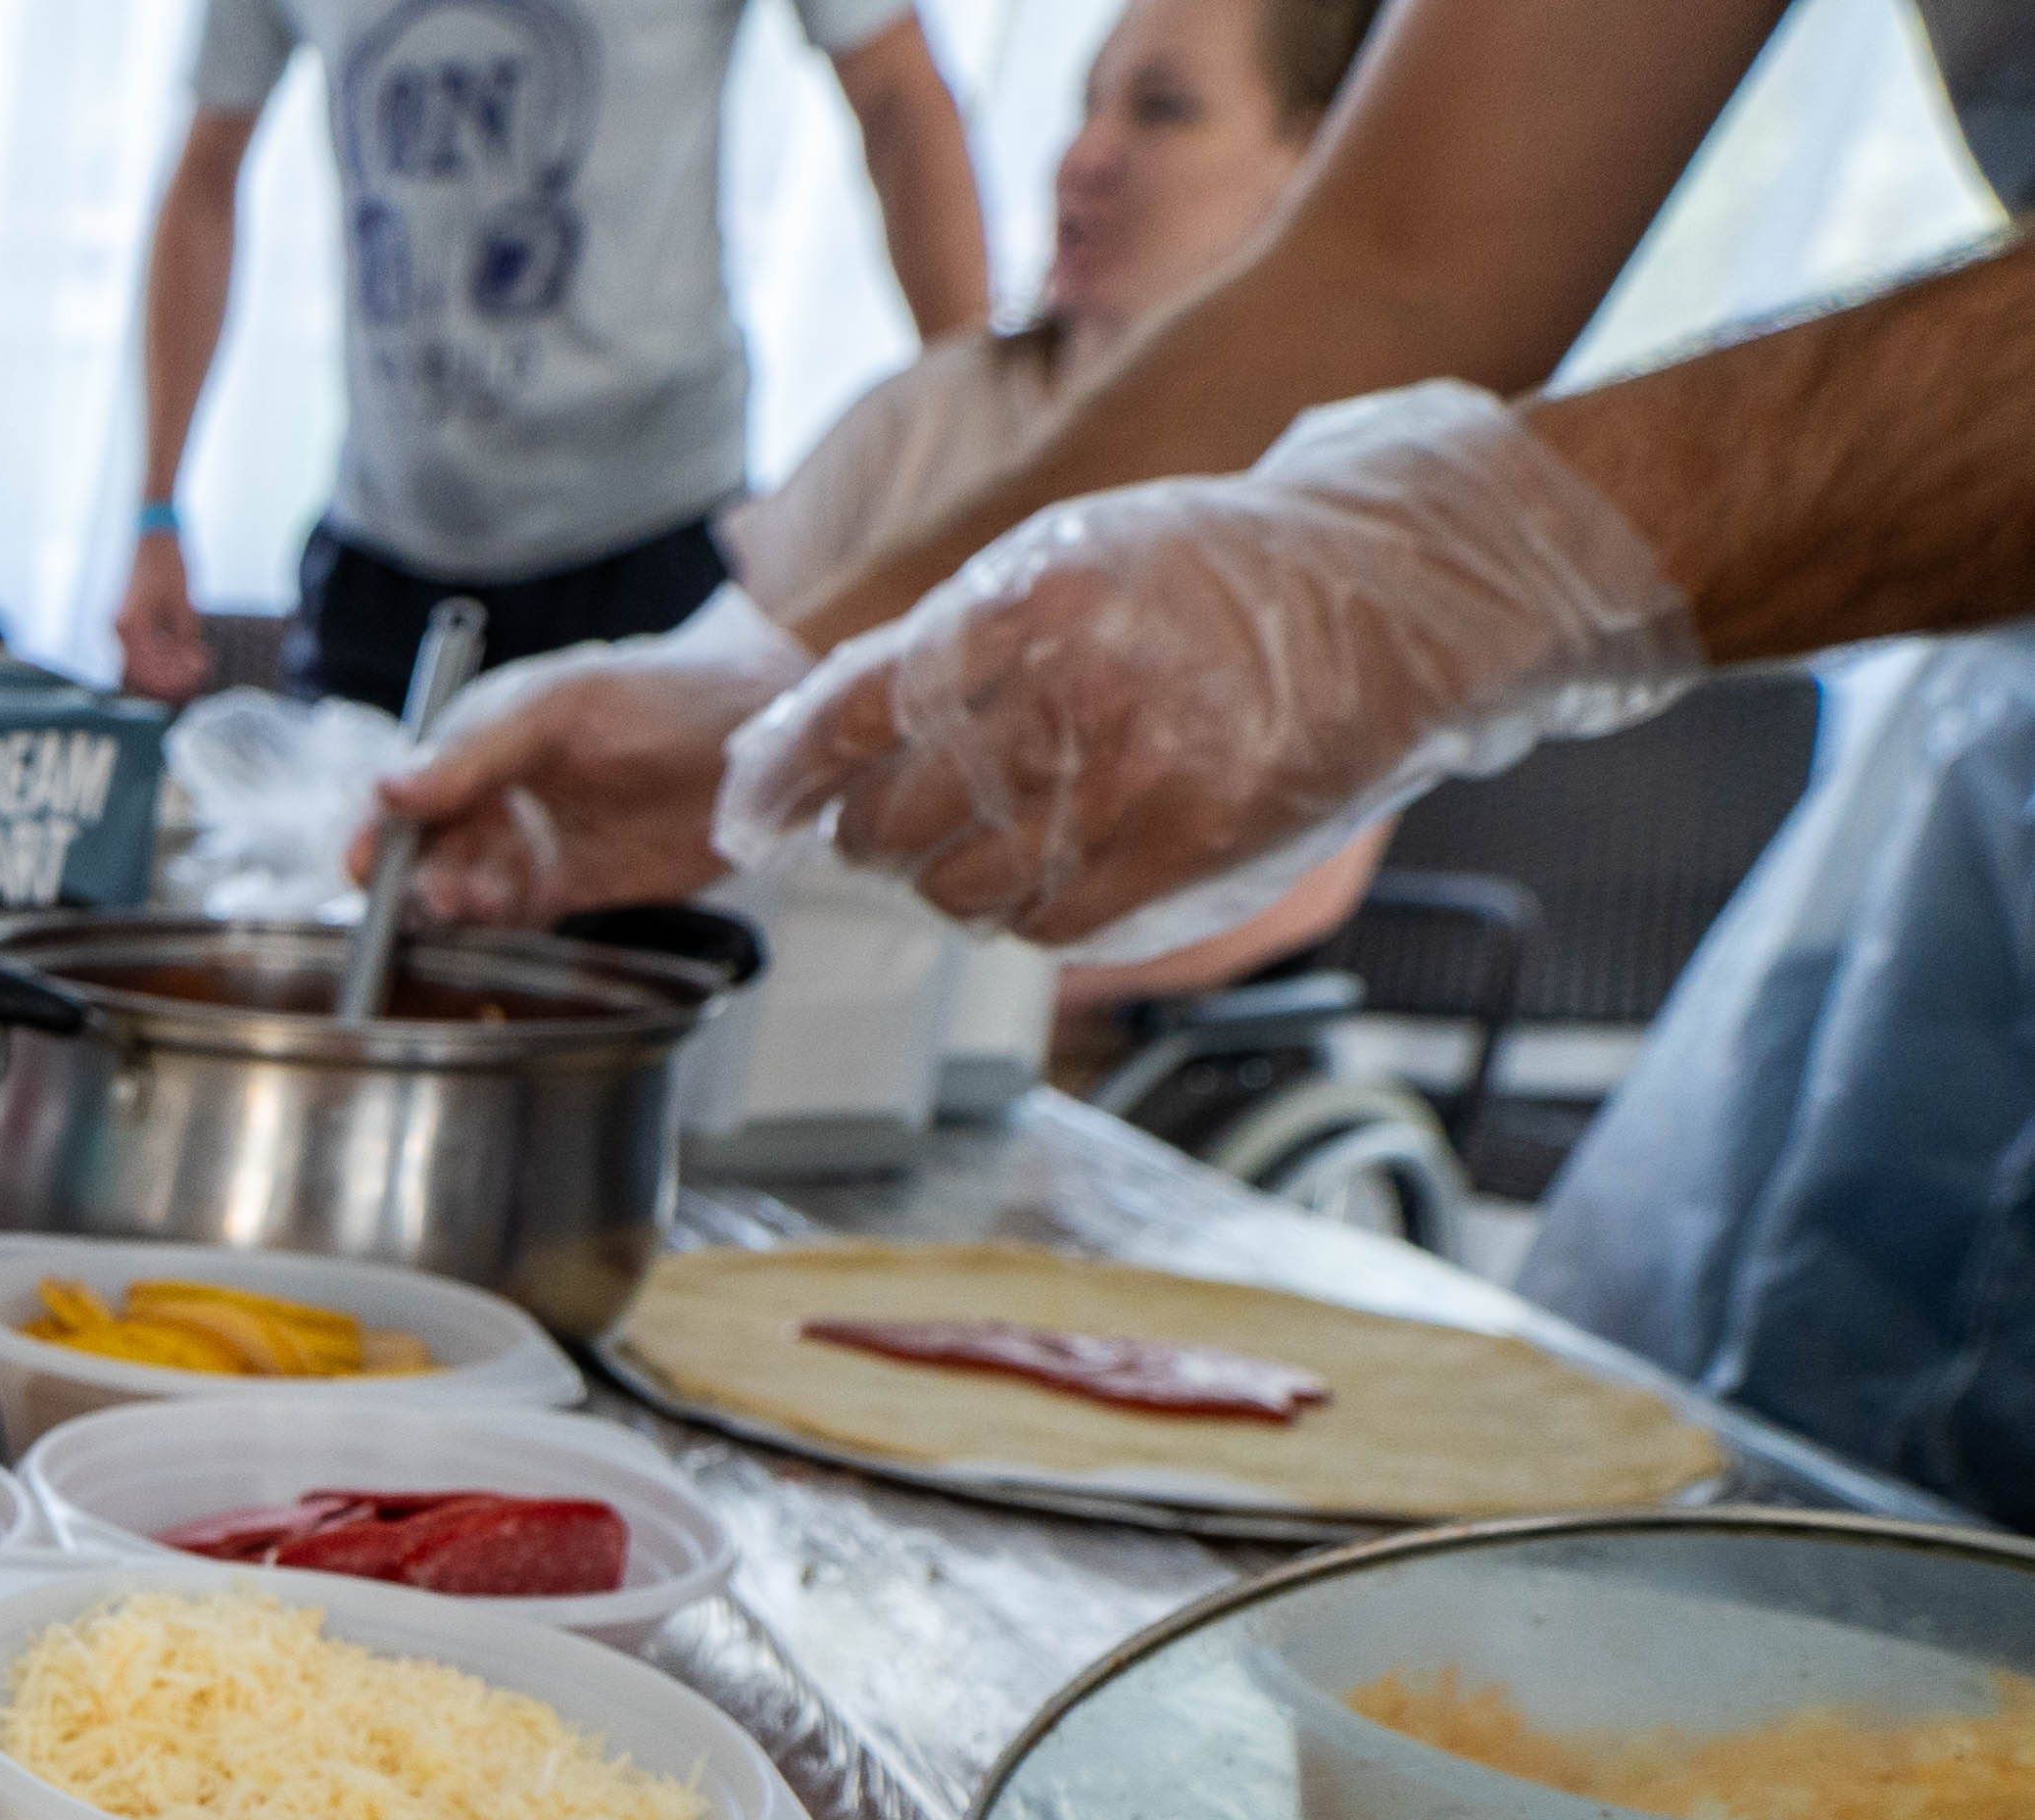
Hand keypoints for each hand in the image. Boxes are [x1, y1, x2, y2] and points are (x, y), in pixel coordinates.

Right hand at [113, 532, 211, 700]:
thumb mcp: (184, 605)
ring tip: (196, 664)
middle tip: (198, 679)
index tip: (192, 685)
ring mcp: (122, 625)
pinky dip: (164, 653)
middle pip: (141, 672)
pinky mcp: (129, 619)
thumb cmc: (168, 564)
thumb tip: (190, 667)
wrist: (154, 534)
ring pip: (142, 662)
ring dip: (168, 667)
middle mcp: (119, 629)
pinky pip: (143, 647)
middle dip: (169, 680)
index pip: (144, 673)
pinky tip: (187, 651)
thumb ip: (184, 640)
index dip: (167, 685)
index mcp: (129, 628)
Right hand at [368, 584, 808, 927]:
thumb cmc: (662, 691)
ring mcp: (529, 848)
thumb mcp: (562, 707)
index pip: (401, 800)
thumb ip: (475, 751)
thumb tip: (389, 789)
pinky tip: (500, 923)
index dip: (379, 835)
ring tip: (476, 902)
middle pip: (423, 857)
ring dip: (456, 907)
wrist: (762, 728)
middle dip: (420, 880)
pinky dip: (495, 932)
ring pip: (461, 894)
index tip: (371, 867)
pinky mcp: (568, 890)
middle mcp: (491, 799)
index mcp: (473, 744)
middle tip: (444, 890)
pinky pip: (511, 924)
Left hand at [721, 383, 1695, 958]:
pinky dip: (1027, 913)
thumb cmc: (1213, 573)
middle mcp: (1074, 692)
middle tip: (888, 822)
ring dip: (948, 880)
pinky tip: (1056, 864)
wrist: (1396, 589)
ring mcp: (1137, 778)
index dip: (785, 780)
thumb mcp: (1065, 560)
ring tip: (987, 836)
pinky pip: (1047, 926)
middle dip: (871, 834)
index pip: (849, 716)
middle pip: (891, 820)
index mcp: (1025, 602)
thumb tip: (803, 745)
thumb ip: (942, 645)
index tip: (758, 811)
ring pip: (959, 889)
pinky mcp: (1191, 849)